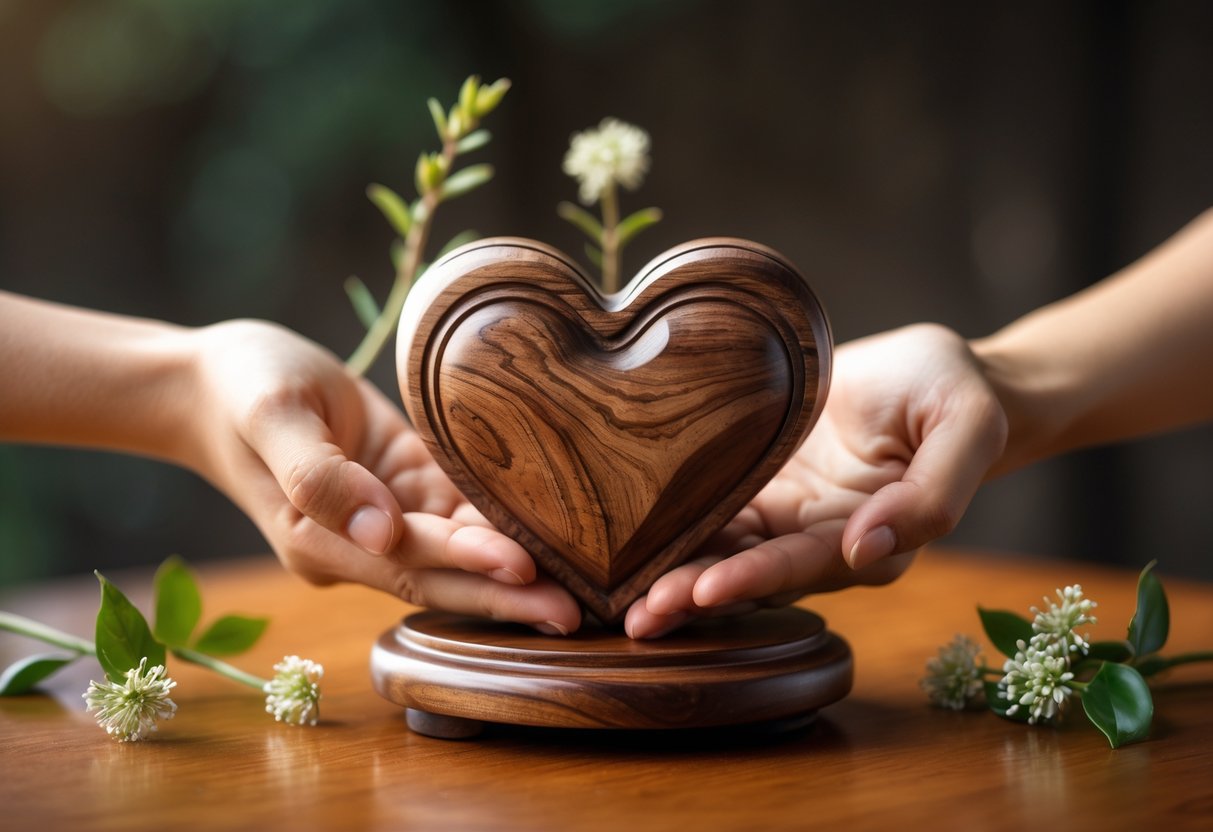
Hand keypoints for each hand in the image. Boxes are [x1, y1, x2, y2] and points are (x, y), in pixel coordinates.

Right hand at [181, 320, 580, 634]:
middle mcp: (357, 544)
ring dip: (513, 567)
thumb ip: (317, 476)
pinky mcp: (402, 485)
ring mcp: (382, 519)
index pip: (406, 562)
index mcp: (318, 539)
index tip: (524, 569)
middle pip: (440, 577)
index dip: (466, 566)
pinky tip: (551, 531)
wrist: (214, 380)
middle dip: (507, 595)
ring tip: (580, 584)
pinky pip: (455, 509)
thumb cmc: (239, 388)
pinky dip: (498, 522)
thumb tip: (379, 533)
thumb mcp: (271, 416)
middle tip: (576, 611)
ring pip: (456, 549)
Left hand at [625, 323, 1008, 637]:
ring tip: (622, 601)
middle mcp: (823, 541)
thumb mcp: (964, 425)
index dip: (758, 578)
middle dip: (697, 596)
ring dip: (675, 577)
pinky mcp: (760, 487)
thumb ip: (934, 491)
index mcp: (875, 539)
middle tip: (641, 614)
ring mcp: (786, 517)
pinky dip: (674, 532)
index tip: (707, 589)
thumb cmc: (955, 393)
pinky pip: (714, 514)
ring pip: (724, 553)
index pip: (807, 564)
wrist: (928, 370)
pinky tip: (628, 547)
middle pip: (754, 575)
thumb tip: (869, 547)